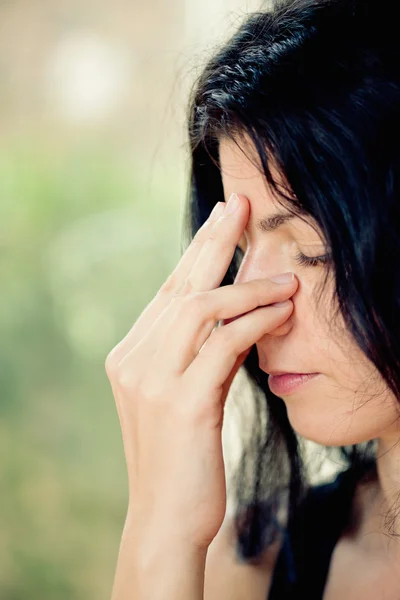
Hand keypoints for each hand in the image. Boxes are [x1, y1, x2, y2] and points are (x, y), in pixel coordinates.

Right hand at [105, 193, 297, 553]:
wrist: (166, 516)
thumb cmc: (182, 455)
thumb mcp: (182, 395)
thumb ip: (195, 353)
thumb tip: (232, 314)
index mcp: (132, 354)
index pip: (170, 291)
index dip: (198, 251)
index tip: (224, 218)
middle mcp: (135, 358)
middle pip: (180, 285)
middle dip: (213, 240)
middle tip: (243, 204)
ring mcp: (152, 379)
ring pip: (201, 308)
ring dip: (249, 287)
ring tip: (288, 279)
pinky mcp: (180, 403)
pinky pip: (223, 345)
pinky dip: (256, 322)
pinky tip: (282, 312)